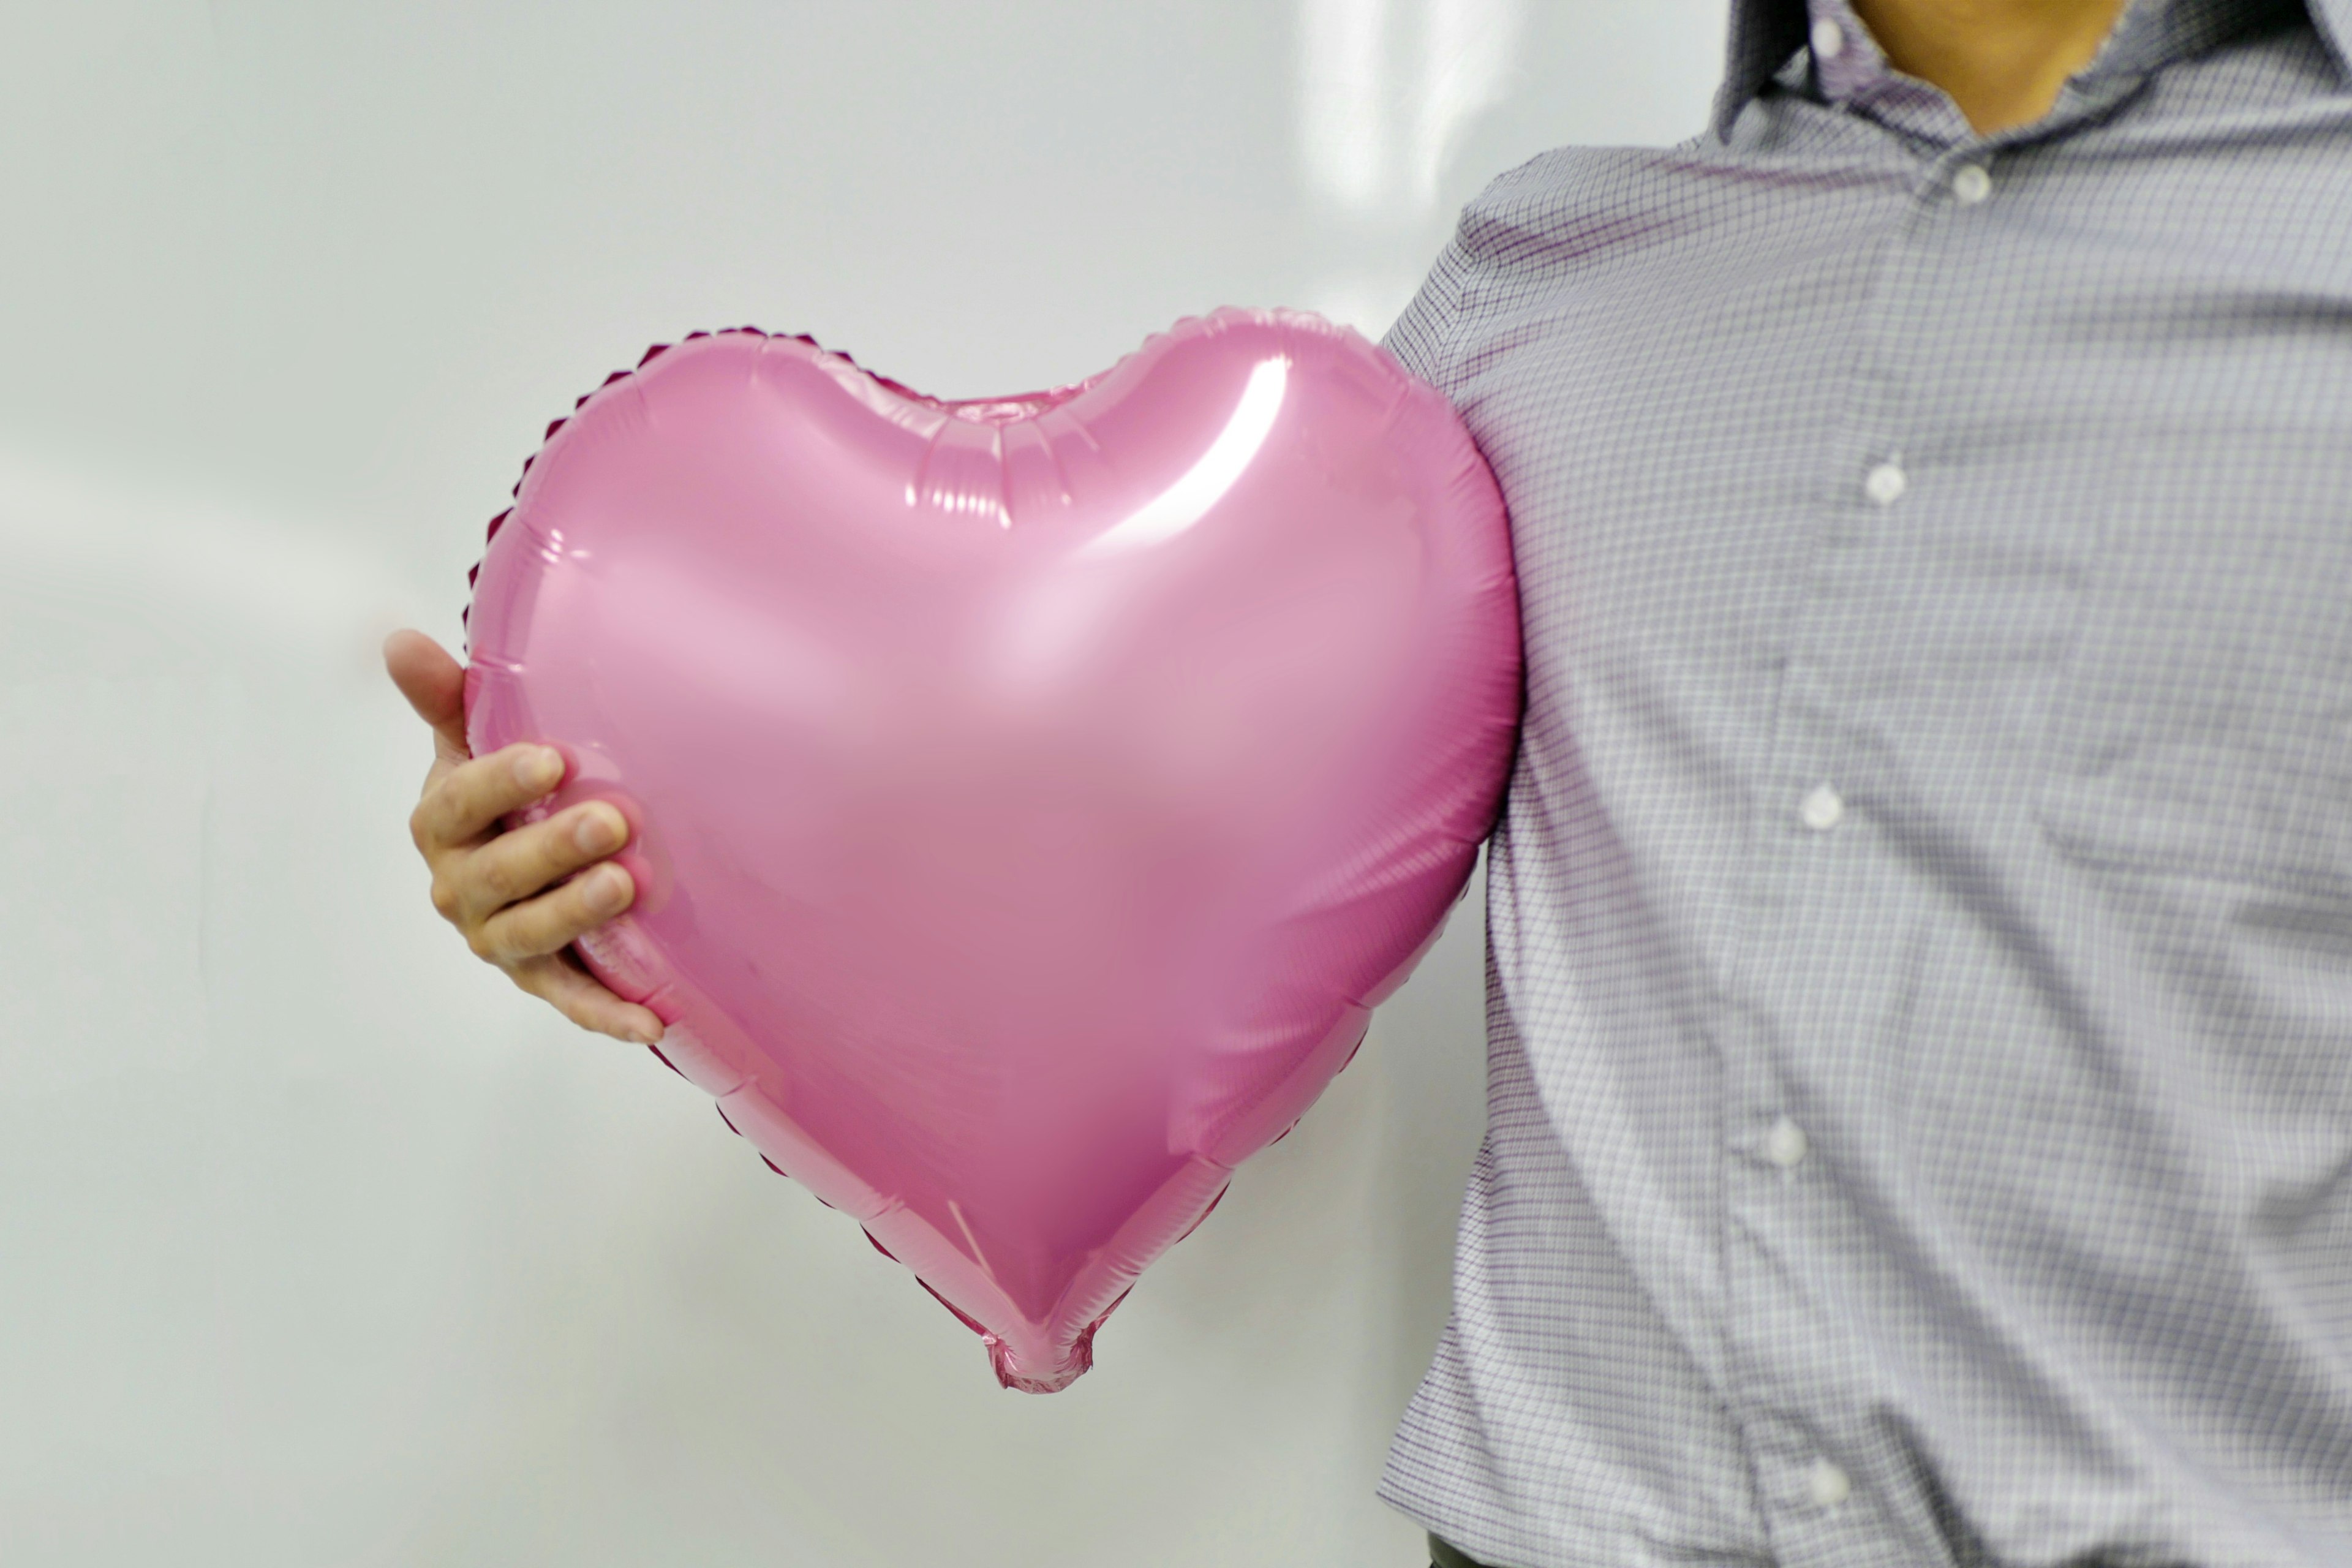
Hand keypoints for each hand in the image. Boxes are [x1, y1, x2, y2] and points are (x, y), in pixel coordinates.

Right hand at [384, 629, 664, 1044]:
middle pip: (495, 875)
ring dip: (575, 914)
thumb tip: (398, 641)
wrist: (525, 854)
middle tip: (612, 820)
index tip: (553, 757)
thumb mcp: (474, 740)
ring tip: (626, 887)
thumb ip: (445, 699)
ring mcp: (499, 938)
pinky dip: (607, 1014)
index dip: (498, 782)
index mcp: (441, 825)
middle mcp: (459, 888)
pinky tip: (649, 1019)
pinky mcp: (543, 978)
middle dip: (551, 849)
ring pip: (528, 934)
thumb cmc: (504, 789)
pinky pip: (573, 1000)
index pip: (456, 804)